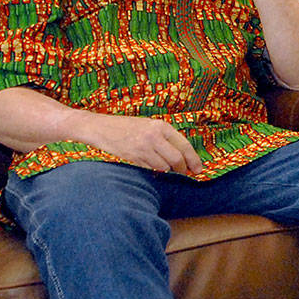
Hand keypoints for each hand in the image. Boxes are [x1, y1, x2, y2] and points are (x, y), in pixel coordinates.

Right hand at [78, 113, 203, 175]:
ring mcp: (143, 147)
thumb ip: (165, 138)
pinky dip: (154, 171)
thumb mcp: (148, 126)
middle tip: (184, 173)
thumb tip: (183, 156)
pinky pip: (150, 169)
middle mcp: (153, 136)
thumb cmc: (126, 127)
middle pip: (177, 159)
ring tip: (165, 168)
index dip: (193, 159)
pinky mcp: (133, 157)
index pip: (184, 145)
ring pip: (164, 167)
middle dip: (182, 169)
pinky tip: (152, 167)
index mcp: (161, 126)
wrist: (100, 127)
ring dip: (167, 171)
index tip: (198, 169)